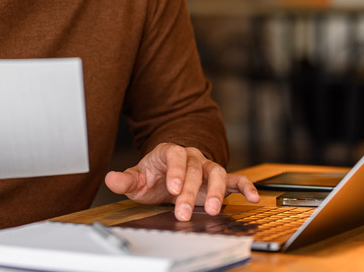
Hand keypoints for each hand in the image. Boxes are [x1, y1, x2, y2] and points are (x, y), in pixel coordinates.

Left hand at [104, 143, 259, 220]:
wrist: (170, 172)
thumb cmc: (155, 175)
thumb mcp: (138, 178)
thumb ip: (126, 180)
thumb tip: (111, 179)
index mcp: (170, 152)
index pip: (175, 157)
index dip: (175, 172)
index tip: (173, 188)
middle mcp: (191, 157)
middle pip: (194, 169)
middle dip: (189, 191)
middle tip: (183, 211)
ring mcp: (206, 166)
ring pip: (216, 172)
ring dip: (215, 191)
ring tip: (212, 209)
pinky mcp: (219, 179)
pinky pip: (235, 179)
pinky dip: (245, 187)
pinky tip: (252, 197)